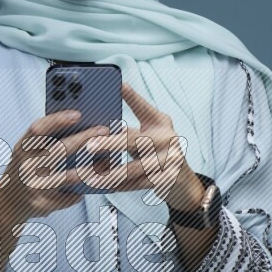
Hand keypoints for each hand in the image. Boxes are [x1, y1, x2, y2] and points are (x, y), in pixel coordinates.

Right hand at [0, 108, 110, 220]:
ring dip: (90, 168)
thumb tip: (80, 123)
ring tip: (108, 160)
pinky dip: (83, 189)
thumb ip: (46, 140)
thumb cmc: (25, 170)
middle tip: (104, 131)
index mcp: (22, 149)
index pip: (38, 130)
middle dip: (84, 139)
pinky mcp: (44, 204)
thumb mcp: (27, 152)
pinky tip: (97, 183)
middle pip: (59, 151)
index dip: (57, 120)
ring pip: (68, 177)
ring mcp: (35, 187)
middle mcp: (26, 167)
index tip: (78, 114)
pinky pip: (70, 196)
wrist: (8, 204)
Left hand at [82, 82, 205, 209]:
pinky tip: (103, 187)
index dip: (132, 96)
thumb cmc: (157, 152)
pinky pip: (138, 184)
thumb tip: (104, 118)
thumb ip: (131, 127)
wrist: (182, 181)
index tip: (119, 85)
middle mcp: (167, 138)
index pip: (144, 108)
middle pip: (134, 140)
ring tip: (89, 176)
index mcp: (160, 123)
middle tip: (89, 146)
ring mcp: (169, 160)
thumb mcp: (150, 133)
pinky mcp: (166, 179)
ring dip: (109, 173)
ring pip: (134, 168)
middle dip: (110, 143)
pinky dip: (119, 186)